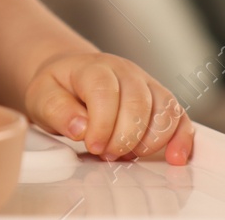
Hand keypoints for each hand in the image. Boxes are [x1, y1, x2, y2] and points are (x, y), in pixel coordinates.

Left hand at [24, 51, 194, 164]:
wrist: (71, 76)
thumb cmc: (59, 88)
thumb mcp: (43, 96)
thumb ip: (57, 110)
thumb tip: (80, 128)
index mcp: (94, 67)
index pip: (105, 92)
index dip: (102, 124)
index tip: (93, 146)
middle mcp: (125, 71)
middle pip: (138, 102)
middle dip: (124, 137)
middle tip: (107, 154)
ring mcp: (146, 84)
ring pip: (164, 109)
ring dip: (150, 141)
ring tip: (128, 155)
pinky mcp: (160, 99)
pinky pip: (180, 116)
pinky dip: (182, 138)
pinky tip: (176, 157)